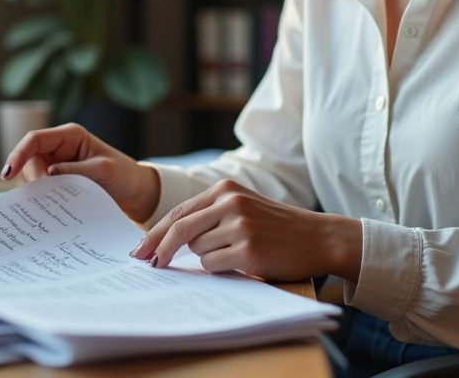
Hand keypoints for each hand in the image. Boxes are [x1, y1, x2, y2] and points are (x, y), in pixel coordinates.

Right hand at [0, 123, 159, 222]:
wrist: (136, 192)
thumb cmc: (123, 174)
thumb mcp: (103, 170)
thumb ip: (76, 171)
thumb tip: (48, 174)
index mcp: (70, 136)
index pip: (35, 140)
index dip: (18, 154)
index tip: (9, 173)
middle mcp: (60, 147)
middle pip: (29, 160)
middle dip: (33, 179)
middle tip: (47, 198)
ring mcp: (58, 164)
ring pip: (33, 176)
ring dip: (39, 191)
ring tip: (57, 203)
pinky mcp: (59, 181)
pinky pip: (42, 188)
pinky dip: (44, 198)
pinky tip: (53, 208)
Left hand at [131, 179, 361, 281]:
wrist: (319, 237)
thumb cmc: (277, 227)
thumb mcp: (243, 207)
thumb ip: (210, 216)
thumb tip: (168, 240)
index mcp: (226, 189)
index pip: (180, 211)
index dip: (155, 232)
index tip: (139, 250)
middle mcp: (231, 203)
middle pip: (179, 230)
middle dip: (161, 250)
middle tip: (149, 264)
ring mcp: (240, 226)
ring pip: (198, 251)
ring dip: (208, 258)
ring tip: (236, 253)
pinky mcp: (249, 251)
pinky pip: (214, 266)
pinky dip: (221, 269)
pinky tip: (243, 262)